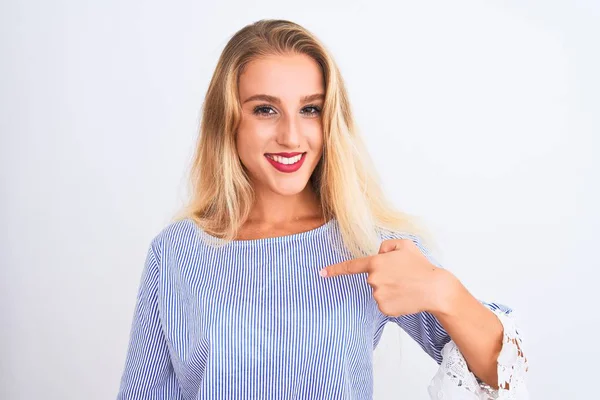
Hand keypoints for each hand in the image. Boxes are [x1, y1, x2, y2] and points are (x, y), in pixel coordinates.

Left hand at [319, 239, 454, 316]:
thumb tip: (378, 254)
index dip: (335, 269)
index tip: (321, 273)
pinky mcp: (384, 309)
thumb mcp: (404, 245)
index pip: (351, 266)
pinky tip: (405, 297)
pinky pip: (384, 303)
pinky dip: (393, 301)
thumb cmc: (420, 266)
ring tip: (406, 286)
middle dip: (384, 276)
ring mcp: (378, 295)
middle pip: (372, 278)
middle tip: (403, 275)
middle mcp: (373, 279)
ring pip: (379, 291)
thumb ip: (386, 245)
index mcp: (376, 263)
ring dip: (390, 289)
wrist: (435, 289)